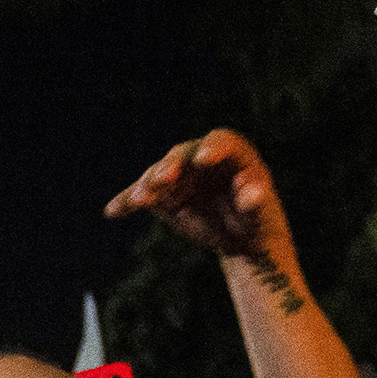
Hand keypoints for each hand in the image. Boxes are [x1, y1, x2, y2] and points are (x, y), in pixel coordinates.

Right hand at [105, 130, 290, 261]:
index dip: (212, 148)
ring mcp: (179, 173)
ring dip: (148, 186)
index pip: (220, 142)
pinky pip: (143, 195)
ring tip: (140, 201)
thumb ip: (257, 203)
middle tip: (164, 179)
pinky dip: (128, 202)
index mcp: (231, 152)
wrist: (241, 235)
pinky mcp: (163, 193)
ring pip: (159, 174)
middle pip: (182, 155)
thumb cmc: (258, 220)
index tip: (204, 160)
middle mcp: (200, 156)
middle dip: (171, 167)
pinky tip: (113, 212)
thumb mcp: (262, 215)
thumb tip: (251, 194)